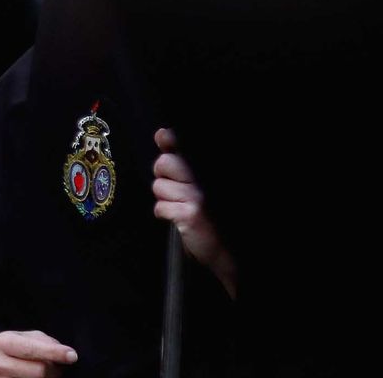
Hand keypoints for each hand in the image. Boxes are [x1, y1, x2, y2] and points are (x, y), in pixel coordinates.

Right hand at [0, 330, 77, 376]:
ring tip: (43, 375)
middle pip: (40, 372)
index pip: (34, 349)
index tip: (73, 356)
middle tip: (55, 368)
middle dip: (54, 370)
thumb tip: (64, 355)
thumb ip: (45, 343)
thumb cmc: (15, 349)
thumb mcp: (26, 338)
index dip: (55, 353)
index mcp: (3, 342)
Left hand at [153, 128, 236, 297]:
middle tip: (175, 190)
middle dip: (162, 178)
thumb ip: (178, 160)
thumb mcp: (195, 182)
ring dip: (164, 199)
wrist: (224, 249)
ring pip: (158, 187)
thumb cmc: (208, 213)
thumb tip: (161, 134)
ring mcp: (196, 195)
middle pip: (163, 164)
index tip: (163, 138)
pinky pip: (160, 208)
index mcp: (202, 170)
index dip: (168, 139)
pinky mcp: (190, 214)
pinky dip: (165, 214)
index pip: (179, 144)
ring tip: (180, 206)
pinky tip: (179, 218)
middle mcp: (201, 178)